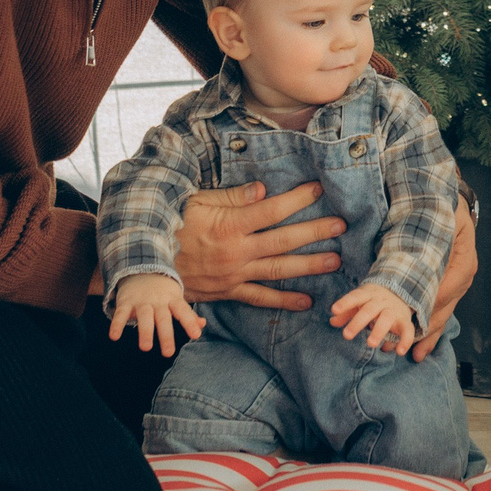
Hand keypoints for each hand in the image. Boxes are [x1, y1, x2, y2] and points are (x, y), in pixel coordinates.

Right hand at [107, 273, 204, 356]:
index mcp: (172, 300)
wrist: (141, 269)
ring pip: (144, 316)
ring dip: (144, 331)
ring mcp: (141, 301)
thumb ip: (188, 314)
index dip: (190, 322)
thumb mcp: (177, 300)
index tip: (196, 335)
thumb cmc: (163, 292)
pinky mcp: (126, 302)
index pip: (183, 311)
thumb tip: (202, 325)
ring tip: (146, 348)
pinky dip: (117, 324)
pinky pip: (121, 313)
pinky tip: (114, 337)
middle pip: (163, 318)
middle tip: (168, 353)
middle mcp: (158, 301)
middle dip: (166, 335)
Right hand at [176, 181, 345, 308]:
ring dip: (308, 266)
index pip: (271, 210)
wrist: (148, 264)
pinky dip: (284, 301)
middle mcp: (236, 251)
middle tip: (341, 226)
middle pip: (283, 241)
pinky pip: (260, 298)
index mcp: (229, 225)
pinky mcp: (229, 292)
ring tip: (335, 261)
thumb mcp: (197, 202)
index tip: (319, 189)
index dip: (297, 199)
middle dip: (314, 232)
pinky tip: (307, 301)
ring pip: (278, 270)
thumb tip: (263, 189)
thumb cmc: (173, 225)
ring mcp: (234, 274)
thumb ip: (232, 197)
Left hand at [331, 283, 416, 354]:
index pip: (355, 297)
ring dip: (379, 331)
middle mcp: (381, 301)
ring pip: (387, 318)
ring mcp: (393, 310)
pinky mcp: (404, 321)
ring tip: (371, 344)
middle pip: (369, 310)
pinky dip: (405, 341)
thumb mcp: (360, 302)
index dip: (345, 303)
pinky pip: (408, 330)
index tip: (334, 310)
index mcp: (368, 294)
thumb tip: (332, 321)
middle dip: (358, 322)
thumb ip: (347, 312)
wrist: (401, 291)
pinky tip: (399, 352)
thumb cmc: (373, 301)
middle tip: (346, 335)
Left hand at [409, 198, 476, 362]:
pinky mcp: (445, 286)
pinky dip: (427, 326)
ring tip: (414, 355)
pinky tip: (418, 345)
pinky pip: (436, 309)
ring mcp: (454, 284)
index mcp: (463, 262)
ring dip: (427, 335)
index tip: (414, 319)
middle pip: (445, 309)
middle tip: (411, 350)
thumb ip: (439, 235)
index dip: (431, 304)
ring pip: (441, 314)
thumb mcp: (447, 217)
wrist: (450, 203)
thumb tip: (424, 259)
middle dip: (428, 330)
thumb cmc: (445, 207)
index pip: (448, 288)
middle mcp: (461, 277)